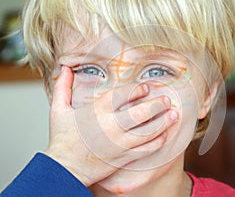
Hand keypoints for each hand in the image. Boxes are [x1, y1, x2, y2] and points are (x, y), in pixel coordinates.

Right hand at [44, 66, 177, 185]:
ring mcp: (120, 143)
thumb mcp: (58, 109)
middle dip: (158, 105)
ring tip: (174, 115)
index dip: (139, 89)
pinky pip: (146, 149)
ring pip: (149, 131)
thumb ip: (63, 87)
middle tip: (166, 100)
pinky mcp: (124, 157)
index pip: (124, 94)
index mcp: (98, 110)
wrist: (64, 168)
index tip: (146, 88)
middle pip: (142, 112)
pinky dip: (158, 141)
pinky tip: (164, 135)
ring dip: (164, 122)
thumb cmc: (62, 139)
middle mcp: (112, 125)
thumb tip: (66, 68)